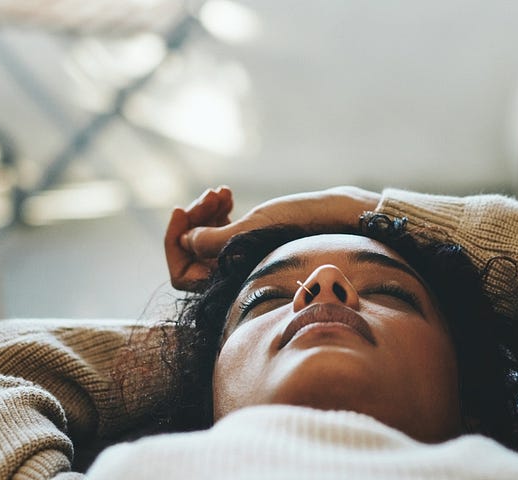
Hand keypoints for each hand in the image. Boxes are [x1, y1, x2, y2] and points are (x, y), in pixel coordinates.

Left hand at [164, 186, 381, 290]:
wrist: (342, 219)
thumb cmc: (305, 226)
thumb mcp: (256, 230)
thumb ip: (217, 241)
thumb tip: (186, 242)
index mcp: (232, 283)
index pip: (183, 275)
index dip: (175, 243)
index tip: (180, 210)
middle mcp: (234, 277)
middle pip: (191, 254)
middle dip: (194, 221)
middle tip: (212, 195)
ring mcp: (242, 261)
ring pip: (205, 240)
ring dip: (206, 213)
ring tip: (223, 193)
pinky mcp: (252, 245)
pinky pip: (221, 232)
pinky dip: (219, 212)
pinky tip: (228, 195)